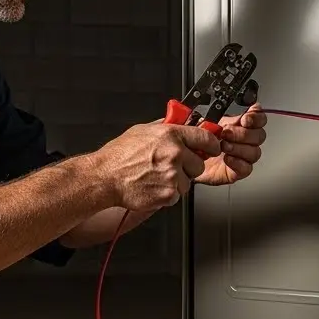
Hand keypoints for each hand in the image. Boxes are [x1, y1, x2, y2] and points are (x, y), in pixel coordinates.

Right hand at [87, 123, 221, 211]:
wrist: (105, 177)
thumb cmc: (119, 155)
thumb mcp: (142, 130)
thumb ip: (164, 127)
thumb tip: (178, 122)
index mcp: (170, 135)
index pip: (205, 138)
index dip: (212, 144)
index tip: (212, 148)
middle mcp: (174, 154)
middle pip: (199, 164)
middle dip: (189, 167)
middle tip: (172, 167)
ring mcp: (172, 175)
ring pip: (188, 181)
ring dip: (177, 182)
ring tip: (157, 177)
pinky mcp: (168, 193)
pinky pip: (177, 195)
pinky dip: (167, 194)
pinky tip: (153, 186)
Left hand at [194, 104, 266, 186]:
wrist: (191, 160)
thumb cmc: (201, 142)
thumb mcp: (207, 124)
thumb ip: (219, 116)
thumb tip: (225, 109)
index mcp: (241, 125)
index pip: (259, 118)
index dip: (256, 118)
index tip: (245, 119)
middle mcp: (246, 140)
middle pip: (259, 135)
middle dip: (243, 134)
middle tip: (226, 134)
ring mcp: (244, 156)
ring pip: (255, 152)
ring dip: (239, 148)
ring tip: (224, 146)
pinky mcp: (239, 171)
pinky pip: (247, 168)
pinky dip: (238, 162)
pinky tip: (227, 159)